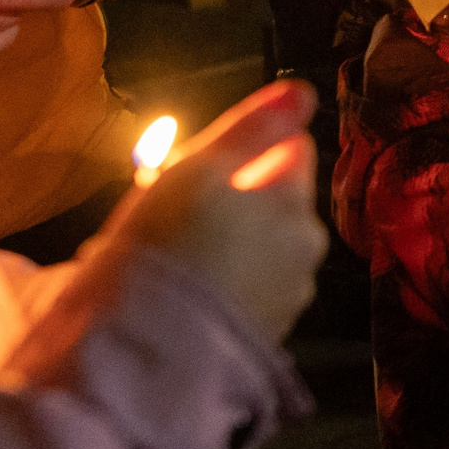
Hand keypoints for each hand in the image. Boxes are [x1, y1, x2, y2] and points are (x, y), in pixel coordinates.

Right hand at [111, 79, 326, 342]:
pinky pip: (243, 289)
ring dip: (223, 241)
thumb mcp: (200, 169)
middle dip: (233, 198)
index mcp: (296, 205)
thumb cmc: (164, 247)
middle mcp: (305, 252)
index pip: (291, 147)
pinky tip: (178, 290)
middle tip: (171, 212)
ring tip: (166, 256)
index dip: (243, 149)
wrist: (143, 357)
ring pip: (258, 246)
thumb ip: (254, 127)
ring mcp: (287, 299)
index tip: (196, 166)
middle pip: (274, 201)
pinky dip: (218, 282)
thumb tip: (303, 91)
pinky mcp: (261, 338)